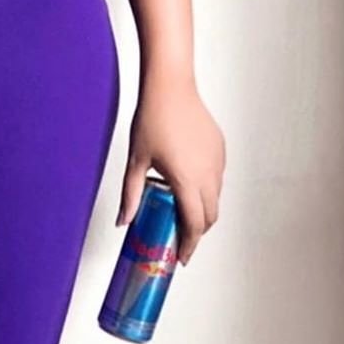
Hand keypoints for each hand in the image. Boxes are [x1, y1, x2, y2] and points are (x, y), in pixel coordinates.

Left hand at [116, 69, 225, 266]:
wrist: (170, 86)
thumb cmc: (152, 119)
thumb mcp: (136, 160)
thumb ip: (130, 194)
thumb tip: (124, 221)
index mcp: (188, 180)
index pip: (194, 225)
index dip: (189, 245)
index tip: (181, 256)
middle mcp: (209, 174)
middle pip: (210, 216)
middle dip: (197, 231)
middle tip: (179, 237)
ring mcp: (217, 161)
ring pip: (216, 197)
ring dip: (202, 209)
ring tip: (179, 209)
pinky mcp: (220, 149)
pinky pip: (217, 177)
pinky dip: (206, 188)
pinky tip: (186, 181)